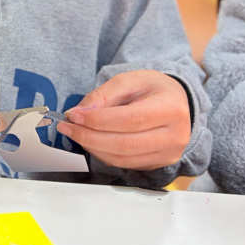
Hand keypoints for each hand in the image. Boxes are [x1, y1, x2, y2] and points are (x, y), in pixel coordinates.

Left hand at [56, 70, 190, 170]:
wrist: (176, 102)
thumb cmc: (154, 89)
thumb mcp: (130, 80)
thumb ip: (104, 95)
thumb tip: (80, 113)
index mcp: (170, 109)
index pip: (130, 120)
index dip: (98, 120)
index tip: (74, 115)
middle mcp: (174, 136)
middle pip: (124, 144)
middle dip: (89, 137)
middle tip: (68, 127)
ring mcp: (168, 154)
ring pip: (122, 159)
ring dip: (93, 147)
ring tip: (76, 133)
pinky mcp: (158, 164)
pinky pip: (125, 164)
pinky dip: (103, 154)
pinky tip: (92, 142)